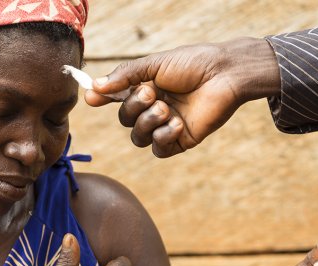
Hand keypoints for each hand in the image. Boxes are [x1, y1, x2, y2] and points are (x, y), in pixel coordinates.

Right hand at [84, 37, 279, 157]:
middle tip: (151, 94)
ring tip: (167, 109)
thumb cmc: (194, 64)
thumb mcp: (155, 65)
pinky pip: (158, 149)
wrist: (225, 75)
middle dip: (134, 107)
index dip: (103, 99)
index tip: (92, 98)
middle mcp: (154, 108)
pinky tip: (177, 123)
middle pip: (125, 120)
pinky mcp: (180, 141)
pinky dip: (163, 137)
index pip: (117, 98)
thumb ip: (125, 76)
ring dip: (148, 122)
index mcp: (146, 88)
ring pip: (138, 138)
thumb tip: (94, 87)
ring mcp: (166, 126)